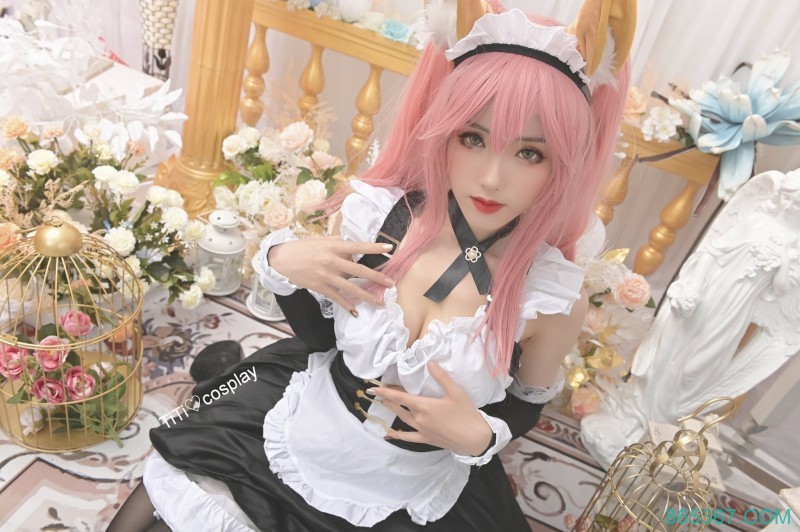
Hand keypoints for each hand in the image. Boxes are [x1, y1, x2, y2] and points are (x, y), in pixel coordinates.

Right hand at [268, 236, 394, 313]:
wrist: (281, 260)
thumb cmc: (302, 248)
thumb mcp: (321, 241)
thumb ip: (339, 243)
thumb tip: (355, 247)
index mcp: (333, 247)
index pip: (358, 247)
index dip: (374, 248)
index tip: (389, 249)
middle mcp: (331, 262)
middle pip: (359, 271)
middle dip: (377, 277)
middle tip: (391, 283)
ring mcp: (326, 276)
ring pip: (351, 288)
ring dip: (367, 296)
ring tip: (379, 302)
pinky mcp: (320, 288)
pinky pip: (337, 298)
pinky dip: (347, 305)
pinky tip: (356, 311)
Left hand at [370, 361, 492, 455]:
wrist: (475, 439)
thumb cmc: (467, 414)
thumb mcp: (456, 392)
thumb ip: (442, 377)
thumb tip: (430, 363)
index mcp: (424, 406)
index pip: (399, 397)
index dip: (385, 392)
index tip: (372, 388)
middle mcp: (419, 419)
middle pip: (399, 407)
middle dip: (388, 399)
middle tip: (380, 392)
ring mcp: (421, 430)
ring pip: (402, 419)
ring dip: (392, 411)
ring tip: (384, 404)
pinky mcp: (426, 439)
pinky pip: (408, 437)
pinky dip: (397, 435)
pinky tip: (389, 435)